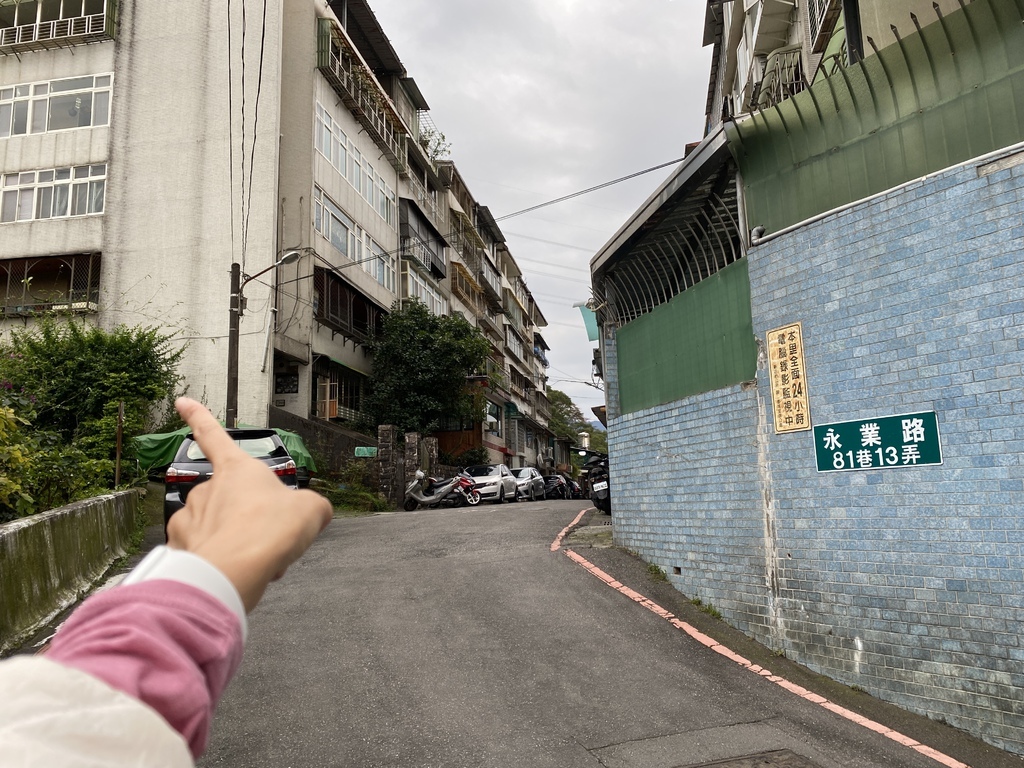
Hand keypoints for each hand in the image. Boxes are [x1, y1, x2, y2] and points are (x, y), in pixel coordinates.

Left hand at [166, 398, 332, 611]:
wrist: (236, 572)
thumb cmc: (267, 532)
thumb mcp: (312, 511)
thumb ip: (312, 507)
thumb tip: (315, 513)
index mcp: (237, 469)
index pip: (213, 435)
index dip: (198, 416)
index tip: (182, 401)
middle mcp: (208, 489)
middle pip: (228, 500)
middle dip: (248, 519)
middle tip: (269, 537)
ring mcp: (190, 518)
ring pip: (216, 528)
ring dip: (236, 541)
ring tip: (256, 558)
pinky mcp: (180, 547)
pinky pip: (202, 552)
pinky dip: (218, 561)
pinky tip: (235, 572)